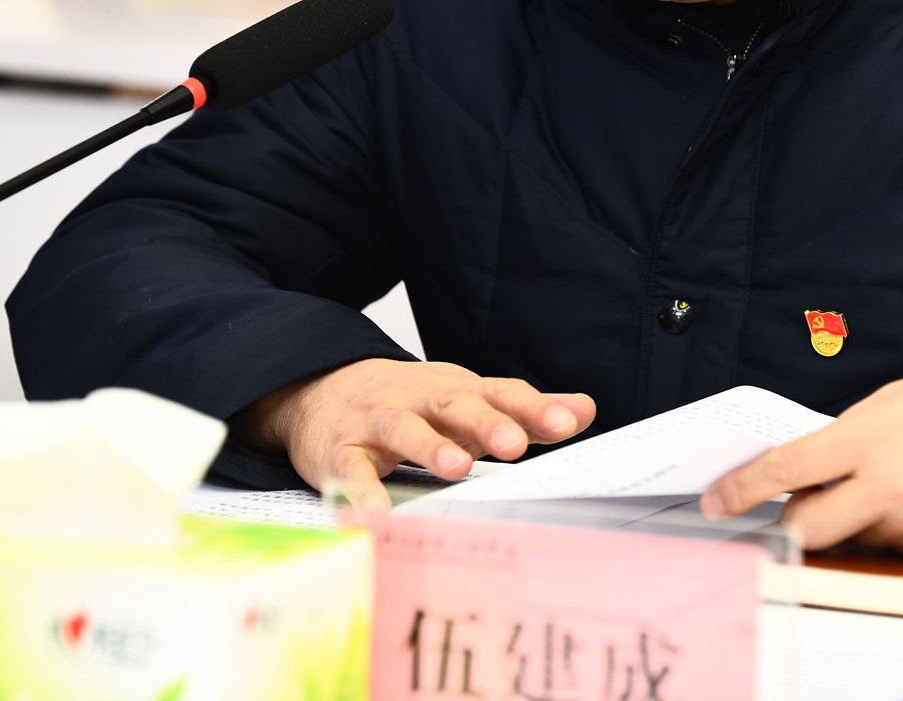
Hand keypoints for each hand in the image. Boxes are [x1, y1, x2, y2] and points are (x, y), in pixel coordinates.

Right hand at [239, 359, 596, 514]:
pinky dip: (362, 491)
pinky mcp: (339, 450)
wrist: (318, 389)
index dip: (535, 407)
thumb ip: (523, 409)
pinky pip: (351, 470)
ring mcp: (377, 422)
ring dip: (430, 445)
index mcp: (456, 391)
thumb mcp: (465, 399)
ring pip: (404, 428)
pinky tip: (376, 513)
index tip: (570, 421)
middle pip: (455, 403)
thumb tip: (585, 409)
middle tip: (517, 443)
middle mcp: (419, 400)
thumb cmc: (408, 402)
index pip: (501, 394)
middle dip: (487, 423)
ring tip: (457, 466)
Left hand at [702, 371, 902, 557]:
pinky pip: (889, 549)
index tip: (717, 501)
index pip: (788, 470)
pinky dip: (885, 529)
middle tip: (785, 510)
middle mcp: (890, 489)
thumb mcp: (891, 402)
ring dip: (846, 521)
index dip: (742, 489)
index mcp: (872, 440)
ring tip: (881, 482)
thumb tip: (803, 472)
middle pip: (807, 529)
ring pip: (850, 540)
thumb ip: (844, 438)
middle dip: (787, 525)